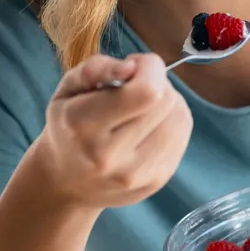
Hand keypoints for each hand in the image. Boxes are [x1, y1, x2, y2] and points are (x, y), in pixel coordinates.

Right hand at [31, 53, 192, 208]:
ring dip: (168, 102)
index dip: (149, 68)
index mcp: (84, 126)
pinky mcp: (157, 181)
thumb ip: (95, 69)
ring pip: (180, 116)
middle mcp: (110, 155)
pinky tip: (152, 124)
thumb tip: (131, 67)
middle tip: (136, 87)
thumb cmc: (68, 126)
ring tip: (144, 106)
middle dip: (157, 82)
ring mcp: (137, 173)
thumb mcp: (67, 90)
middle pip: (166, 100)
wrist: (67, 184)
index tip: (133, 68)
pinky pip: (182, 135)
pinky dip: (172, 120)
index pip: (146, 91)